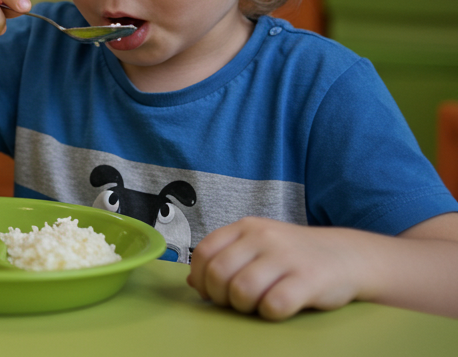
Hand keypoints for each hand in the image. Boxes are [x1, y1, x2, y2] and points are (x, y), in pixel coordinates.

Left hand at [186, 216, 369, 320]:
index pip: (204, 252)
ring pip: (242, 291)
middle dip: (221, 297)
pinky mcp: (309, 279)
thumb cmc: (294, 256)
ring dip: (245, 307)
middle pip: (219, 274)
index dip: (201, 278)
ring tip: (257, 305)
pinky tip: (278, 307)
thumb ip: (226, 258)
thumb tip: (193, 282)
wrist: (348, 256)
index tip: (210, 292)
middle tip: (237, 302)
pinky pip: (274, 304)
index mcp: (246, 227)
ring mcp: (286, 256)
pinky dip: (270, 313)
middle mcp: (264, 237)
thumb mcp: (258, 247)